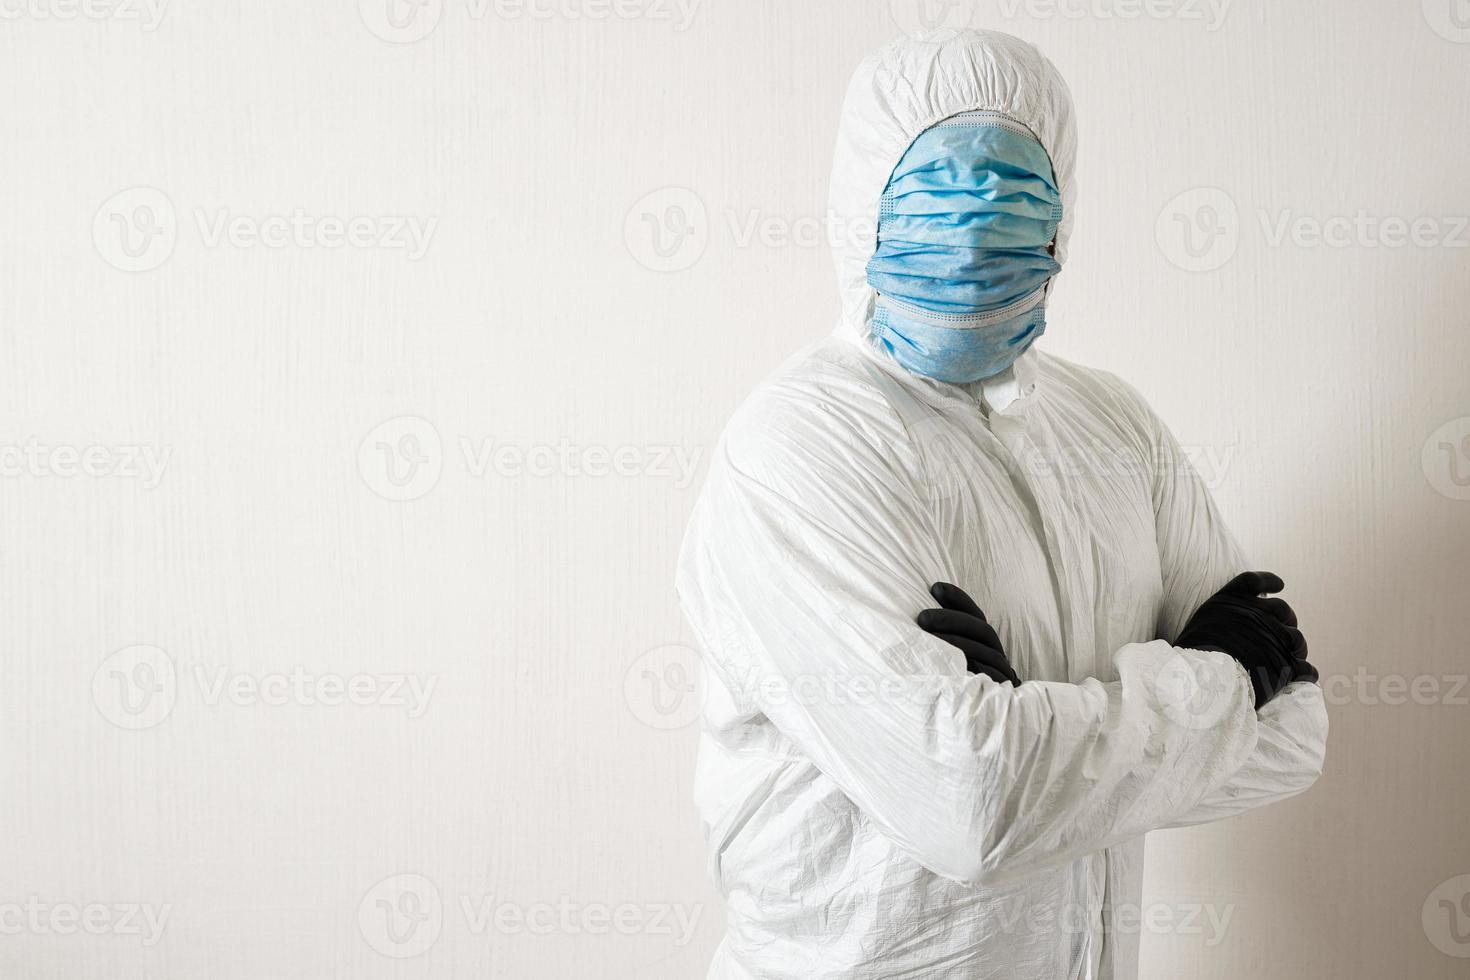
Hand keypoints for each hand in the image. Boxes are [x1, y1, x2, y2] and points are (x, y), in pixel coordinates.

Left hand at [917, 582, 1020, 685]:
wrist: (982, 719)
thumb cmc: (954, 681)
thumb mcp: (947, 656)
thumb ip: (939, 636)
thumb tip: (916, 613)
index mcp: (984, 640)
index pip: (975, 613)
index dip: (958, 599)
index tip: (936, 588)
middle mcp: (994, 652)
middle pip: (980, 629)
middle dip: (951, 620)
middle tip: (923, 617)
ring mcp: (999, 672)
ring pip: (985, 652)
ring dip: (957, 643)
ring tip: (931, 640)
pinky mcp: (999, 691)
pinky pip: (990, 678)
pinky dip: (974, 669)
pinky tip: (953, 665)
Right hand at [1176, 571, 1318, 708]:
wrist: (1207, 676)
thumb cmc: (1195, 652)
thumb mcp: (1201, 622)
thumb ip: (1219, 616)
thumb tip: (1226, 623)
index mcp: (1235, 601)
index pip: (1255, 581)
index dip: (1269, 581)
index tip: (1279, 585)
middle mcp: (1259, 614)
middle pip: (1282, 609)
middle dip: (1287, 619)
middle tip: (1284, 629)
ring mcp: (1276, 638)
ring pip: (1296, 638)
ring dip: (1296, 646)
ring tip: (1292, 655)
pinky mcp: (1287, 665)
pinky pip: (1305, 668)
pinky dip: (1306, 672)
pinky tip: (1303, 676)